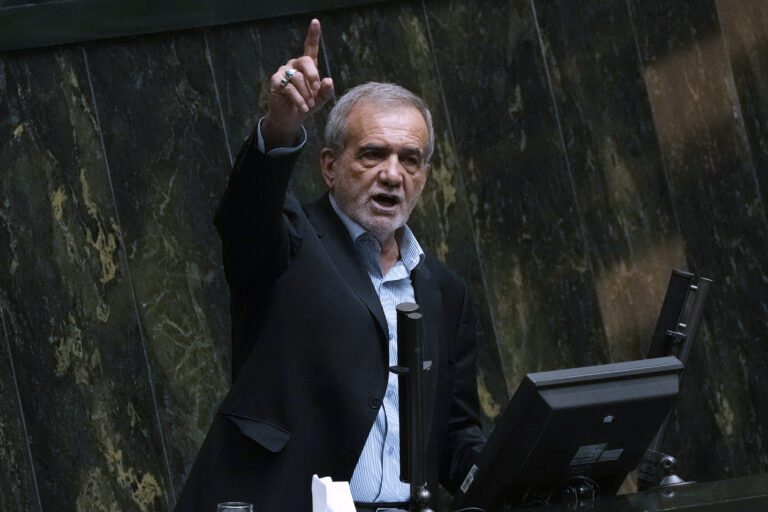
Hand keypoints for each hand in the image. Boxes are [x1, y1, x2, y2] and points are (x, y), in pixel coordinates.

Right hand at [262, 19, 334, 148]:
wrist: (291, 119)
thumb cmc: (307, 105)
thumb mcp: (320, 99)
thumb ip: (326, 91)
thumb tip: (328, 80)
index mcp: (307, 66)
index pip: (310, 47)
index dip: (313, 35)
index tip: (315, 22)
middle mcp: (294, 65)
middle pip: (306, 61)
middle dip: (314, 76)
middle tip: (317, 91)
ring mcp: (284, 72)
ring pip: (298, 78)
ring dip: (307, 93)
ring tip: (310, 104)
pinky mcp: (275, 81)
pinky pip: (290, 88)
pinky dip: (299, 99)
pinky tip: (303, 108)